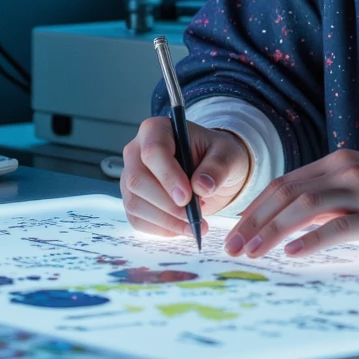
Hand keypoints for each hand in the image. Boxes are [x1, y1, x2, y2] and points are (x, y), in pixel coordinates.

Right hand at [121, 116, 251, 237]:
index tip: (187, 197)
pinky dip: (162, 229)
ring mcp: (131, 176)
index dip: (168, 176)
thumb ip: (217, 167)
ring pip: (135, 203)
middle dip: (167, 204)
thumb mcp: (227, 154)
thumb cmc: (216, 155)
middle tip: (194, 217)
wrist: (211, 171)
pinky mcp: (133, 199)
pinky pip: (138, 220)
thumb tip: (201, 186)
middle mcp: (137, 151)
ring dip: (166, 220)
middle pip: (138, 180)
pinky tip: (183, 228)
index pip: (153, 151)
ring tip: (195, 224)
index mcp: (157, 129)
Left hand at [222, 150, 358, 260]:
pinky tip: (293, 253)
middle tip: (232, 247)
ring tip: (252, 253)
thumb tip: (298, 218)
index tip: (237, 230)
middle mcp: (347, 171)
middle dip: (254, 221)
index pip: (285, 183)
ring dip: (271, 231)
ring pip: (304, 208)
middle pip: (287, 193)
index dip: (257, 207)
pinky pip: (338, 227)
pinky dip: (311, 240)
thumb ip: (335, 195)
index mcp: (340, 163)